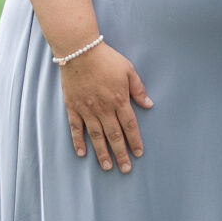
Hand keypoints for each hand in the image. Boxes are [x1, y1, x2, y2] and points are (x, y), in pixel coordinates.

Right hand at [61, 42, 153, 173]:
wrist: (79, 51)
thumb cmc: (106, 59)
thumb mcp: (128, 70)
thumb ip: (138, 89)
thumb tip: (149, 105)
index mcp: (119, 100)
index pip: (130, 126)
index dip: (135, 141)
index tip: (139, 154)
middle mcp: (104, 109)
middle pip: (115, 136)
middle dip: (121, 154)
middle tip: (126, 169)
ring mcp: (87, 110)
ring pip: (96, 136)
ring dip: (102, 153)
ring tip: (107, 167)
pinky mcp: (73, 108)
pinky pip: (76, 129)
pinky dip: (78, 142)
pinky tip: (82, 154)